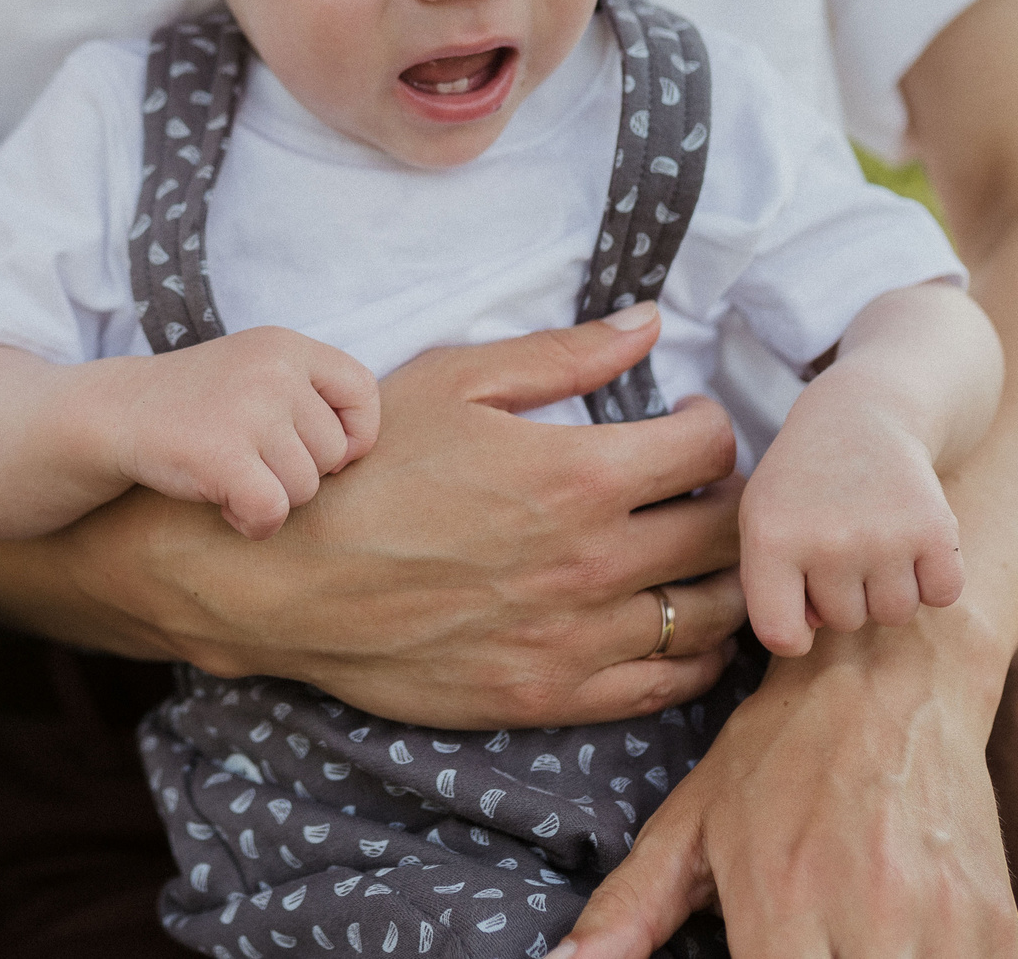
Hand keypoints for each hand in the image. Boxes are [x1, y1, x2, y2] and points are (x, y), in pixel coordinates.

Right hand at [24, 306, 755, 727]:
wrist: (286, 578)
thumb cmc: (364, 470)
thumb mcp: (453, 382)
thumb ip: (561, 355)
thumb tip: (648, 322)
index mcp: (581, 474)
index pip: (709, 447)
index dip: (710, 424)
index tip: (687, 420)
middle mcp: (596, 562)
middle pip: (725, 534)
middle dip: (730, 500)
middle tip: (705, 488)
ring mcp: (576, 637)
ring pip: (710, 615)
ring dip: (724, 579)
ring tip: (700, 556)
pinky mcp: (549, 695)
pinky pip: (664, 685)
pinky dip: (692, 655)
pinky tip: (676, 626)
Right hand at [116, 326, 377, 538]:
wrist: (113, 413)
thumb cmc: (196, 405)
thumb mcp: (256, 372)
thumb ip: (311, 397)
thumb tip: (363, 453)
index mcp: (286, 345)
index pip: (363, 392)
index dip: (354, 434)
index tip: (315, 449)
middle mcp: (273, 370)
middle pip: (334, 454)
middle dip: (298, 473)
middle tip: (249, 459)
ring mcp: (247, 410)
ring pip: (305, 489)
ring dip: (271, 498)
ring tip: (230, 474)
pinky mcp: (221, 454)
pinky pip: (272, 512)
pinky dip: (252, 523)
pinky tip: (224, 504)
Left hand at [555, 615, 1017, 958]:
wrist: (890, 675)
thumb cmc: (775, 755)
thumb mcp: (691, 822)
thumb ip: (630, 910)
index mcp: (781, 900)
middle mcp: (868, 917)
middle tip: (794, 951)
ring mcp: (942, 920)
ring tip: (831, 944)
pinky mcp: (994, 919)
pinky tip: (888, 945)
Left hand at [739, 384, 964, 657]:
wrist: (863, 414)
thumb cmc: (804, 482)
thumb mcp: (763, 520)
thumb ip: (770, 585)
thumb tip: (810, 633)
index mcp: (771, 539)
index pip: (780, 636)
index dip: (793, 630)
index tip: (800, 602)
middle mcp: (826, 542)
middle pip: (844, 622)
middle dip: (844, 591)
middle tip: (842, 538)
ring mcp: (884, 537)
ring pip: (894, 614)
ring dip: (889, 585)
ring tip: (875, 536)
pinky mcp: (937, 530)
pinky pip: (942, 595)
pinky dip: (935, 576)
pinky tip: (914, 537)